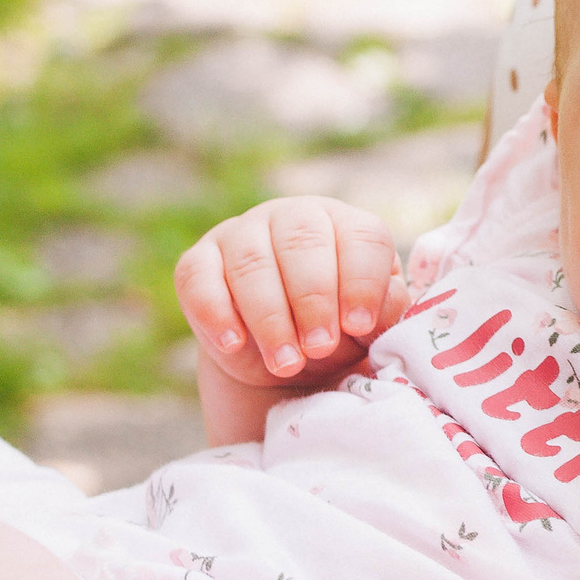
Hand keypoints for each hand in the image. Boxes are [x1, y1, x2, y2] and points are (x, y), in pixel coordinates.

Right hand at [176, 199, 408, 389]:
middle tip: (320, 347)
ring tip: (286, 361)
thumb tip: (374, 311)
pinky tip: (234, 343)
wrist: (284, 356)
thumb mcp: (369, 327)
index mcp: (346, 225)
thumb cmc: (338, 331)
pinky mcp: (198, 261)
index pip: (361, 237)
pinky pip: (198, 277)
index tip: (360, 326)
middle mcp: (294, 218)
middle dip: (313, 300)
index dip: (362, 282)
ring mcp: (243, 233)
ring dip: (269, 316)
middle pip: (303, 243)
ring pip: (251, 262)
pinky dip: (215, 311)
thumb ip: (381, 313)